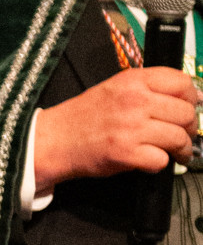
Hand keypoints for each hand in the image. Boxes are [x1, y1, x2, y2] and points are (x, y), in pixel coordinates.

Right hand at [33, 67, 197, 188]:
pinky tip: (150, 160)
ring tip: (176, 152)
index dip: (192, 97)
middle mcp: (135, 101)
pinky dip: (159, 164)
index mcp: (133, 81)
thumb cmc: (85, 116)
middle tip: (183, 135)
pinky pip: (161, 160)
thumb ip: (147, 89)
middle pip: (185, 113)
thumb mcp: (115, 88)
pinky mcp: (127, 153)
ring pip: (178, 138)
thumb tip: (185, 99)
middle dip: (189, 127)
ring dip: (181, 149)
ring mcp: (132, 128)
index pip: (182, 82)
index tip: (190, 106)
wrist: (56, 140)